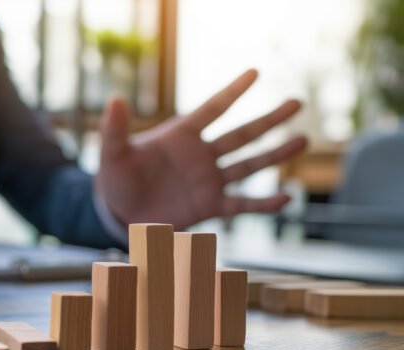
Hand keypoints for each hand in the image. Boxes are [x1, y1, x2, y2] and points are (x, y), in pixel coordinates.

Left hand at [96, 69, 306, 229]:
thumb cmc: (117, 177)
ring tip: (302, 140)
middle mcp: (201, 155)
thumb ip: (115, 129)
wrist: (120, 211)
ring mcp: (209, 179)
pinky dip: (264, 203)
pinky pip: (242, 203)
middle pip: (241, 134)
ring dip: (275, 154)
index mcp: (181, 136)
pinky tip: (287, 198)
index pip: (212, 109)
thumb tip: (114, 99)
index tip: (255, 72)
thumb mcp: (113, 153)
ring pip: (248, 164)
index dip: (232, 91)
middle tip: (297, 103)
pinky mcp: (210, 205)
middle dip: (269, 119)